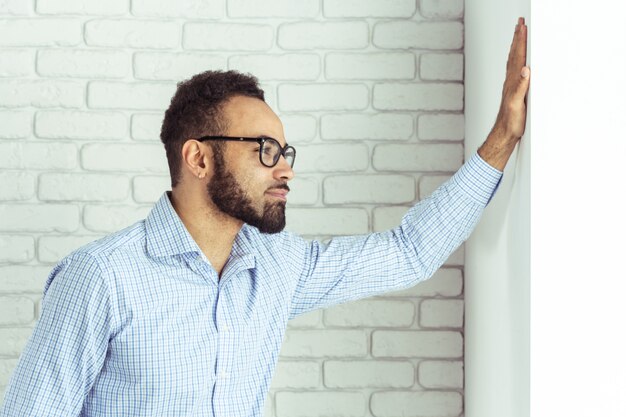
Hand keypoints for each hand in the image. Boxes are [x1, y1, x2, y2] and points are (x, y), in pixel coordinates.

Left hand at [479, 17, 529, 170]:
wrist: (503, 134)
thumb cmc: (510, 122)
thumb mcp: (516, 104)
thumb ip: (520, 87)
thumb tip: (524, 70)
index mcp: (513, 82)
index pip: (518, 57)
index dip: (520, 41)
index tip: (522, 26)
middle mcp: (511, 81)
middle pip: (514, 55)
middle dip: (517, 38)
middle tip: (520, 23)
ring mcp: (511, 86)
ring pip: (513, 61)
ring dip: (516, 46)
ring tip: (518, 35)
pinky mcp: (513, 91)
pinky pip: (515, 70)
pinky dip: (516, 60)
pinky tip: (518, 60)